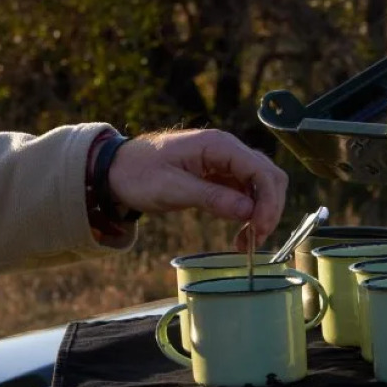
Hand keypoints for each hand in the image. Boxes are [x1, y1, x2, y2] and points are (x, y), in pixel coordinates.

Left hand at [105, 129, 286, 249]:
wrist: (117, 170)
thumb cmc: (139, 174)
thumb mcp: (172, 188)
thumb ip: (211, 197)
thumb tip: (248, 211)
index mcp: (218, 144)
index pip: (260, 170)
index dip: (267, 201)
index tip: (259, 229)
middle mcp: (227, 149)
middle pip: (268, 176)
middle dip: (269, 208)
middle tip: (256, 239)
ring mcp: (225, 162)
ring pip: (260, 186)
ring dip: (260, 213)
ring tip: (247, 242)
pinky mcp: (220, 176)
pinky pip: (245, 193)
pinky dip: (248, 213)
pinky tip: (240, 234)